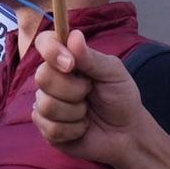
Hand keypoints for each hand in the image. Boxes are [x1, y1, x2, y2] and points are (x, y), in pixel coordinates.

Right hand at [31, 28, 145, 162]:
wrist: (127, 133)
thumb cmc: (121, 97)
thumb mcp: (113, 73)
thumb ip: (91, 57)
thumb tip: (74, 35)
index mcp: (66, 58)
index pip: (44, 42)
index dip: (51, 50)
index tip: (70, 64)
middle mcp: (53, 78)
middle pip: (42, 76)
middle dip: (72, 89)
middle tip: (89, 92)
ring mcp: (47, 103)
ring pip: (46, 105)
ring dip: (75, 112)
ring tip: (87, 112)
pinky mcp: (48, 128)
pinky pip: (50, 128)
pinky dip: (73, 130)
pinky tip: (82, 127)